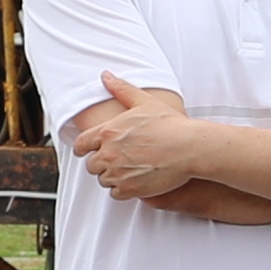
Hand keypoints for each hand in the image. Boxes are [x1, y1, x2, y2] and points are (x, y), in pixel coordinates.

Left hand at [73, 76, 207, 201]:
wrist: (190, 148)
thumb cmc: (171, 124)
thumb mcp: (145, 102)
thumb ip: (121, 89)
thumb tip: (105, 76)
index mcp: (108, 132)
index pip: (81, 145)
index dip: (84, 149)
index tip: (89, 151)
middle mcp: (108, 153)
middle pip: (92, 165)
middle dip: (102, 163)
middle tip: (118, 160)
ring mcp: (118, 172)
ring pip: (104, 180)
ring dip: (112, 177)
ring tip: (130, 170)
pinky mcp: (130, 188)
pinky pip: (115, 194)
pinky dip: (123, 189)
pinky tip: (135, 181)